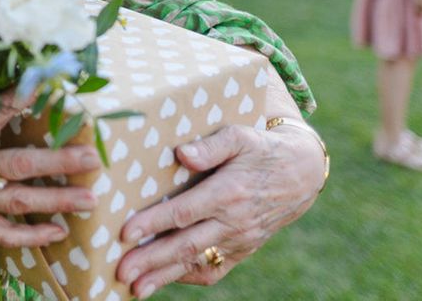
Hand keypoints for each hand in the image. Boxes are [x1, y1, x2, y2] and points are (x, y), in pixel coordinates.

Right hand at [0, 95, 99, 248]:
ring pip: (20, 201)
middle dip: (63, 160)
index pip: (2, 109)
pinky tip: (56, 233)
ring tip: (90, 199)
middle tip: (94, 157)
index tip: (60, 83)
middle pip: (23, 163)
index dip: (32, 95)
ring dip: (59, 200)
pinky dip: (31, 236)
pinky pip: (3, 233)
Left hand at [116, 124, 324, 297]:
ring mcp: (239, 239)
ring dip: (163, 277)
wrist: (301, 174)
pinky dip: (188, 276)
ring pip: (195, 262)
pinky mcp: (243, 249)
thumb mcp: (239, 136)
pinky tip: (163, 278)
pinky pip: (214, 269)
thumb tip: (182, 154)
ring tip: (134, 288)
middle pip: (185, 245)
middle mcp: (233, 222)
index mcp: (228, 193)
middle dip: (150, 261)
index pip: (184, 212)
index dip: (153, 224)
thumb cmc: (260, 149)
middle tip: (120, 271)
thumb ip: (211, 146)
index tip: (124, 233)